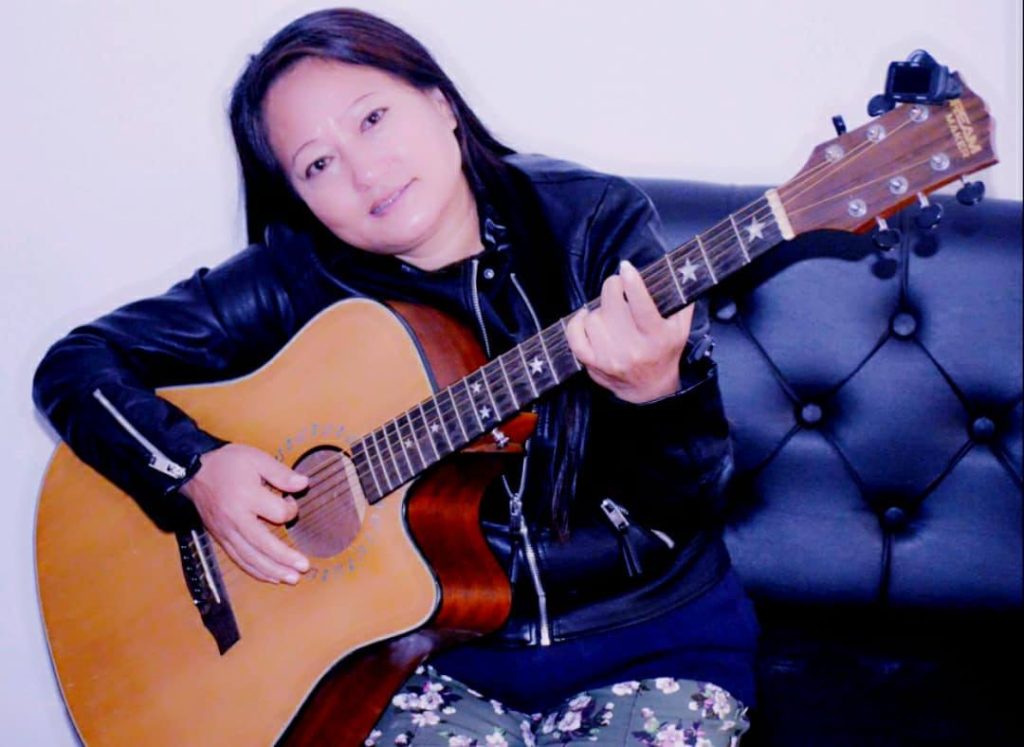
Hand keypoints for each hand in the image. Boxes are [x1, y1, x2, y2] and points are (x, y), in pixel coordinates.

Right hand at [179, 443, 309, 583]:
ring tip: (292, 578)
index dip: (291, 509)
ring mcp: (226, 532)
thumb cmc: (227, 463)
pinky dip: (255, 571)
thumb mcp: (256, 459)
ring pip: (250, 558)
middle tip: (304, 567)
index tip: (290, 501)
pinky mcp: (220, 539)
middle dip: (285, 558)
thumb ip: (281, 473)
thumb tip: (303, 484)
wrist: (193, 472)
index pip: (278, 513)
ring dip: (272, 570)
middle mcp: (235, 519)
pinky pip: (238, 559)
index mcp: (247, 497)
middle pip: (263, 545)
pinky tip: (270, 577)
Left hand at [565, 259, 693, 402]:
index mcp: (656, 337)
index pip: (642, 305)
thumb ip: (681, 300)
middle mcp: (633, 348)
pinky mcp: (593, 364)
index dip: (632, 282)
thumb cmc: (665, 351)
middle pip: (612, 304)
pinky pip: (575, 336)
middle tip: (618, 287)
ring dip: (600, 310)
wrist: (650, 388)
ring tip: (611, 314)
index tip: (626, 267)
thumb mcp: (681, 328)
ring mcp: (610, 358)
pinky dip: (577, 323)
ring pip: (593, 317)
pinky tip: (585, 317)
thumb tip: (680, 271)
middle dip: (613, 287)